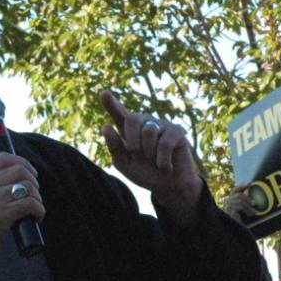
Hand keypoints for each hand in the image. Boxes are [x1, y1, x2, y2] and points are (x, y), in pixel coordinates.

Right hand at [0, 153, 44, 280]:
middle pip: (20, 170)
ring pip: (27, 187)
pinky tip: (37, 217)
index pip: (2, 158)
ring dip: (38, 197)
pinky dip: (39, 210)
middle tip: (35, 194)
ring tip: (36, 208)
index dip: (23, 162)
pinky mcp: (2, 215)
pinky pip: (29, 204)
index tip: (31, 173)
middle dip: (34, 181)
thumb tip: (16, 181)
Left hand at [100, 90, 203, 225]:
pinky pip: (165, 142)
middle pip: (132, 118)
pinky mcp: (176, 131)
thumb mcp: (125, 164)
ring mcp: (161, 125)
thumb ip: (115, 147)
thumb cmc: (145, 173)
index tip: (103, 93)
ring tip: (153, 161)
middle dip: (132, 140)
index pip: (119, 113)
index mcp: (129, 130)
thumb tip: (106, 127)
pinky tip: (165, 167)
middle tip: (138, 154)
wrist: (168, 187)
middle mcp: (145, 123)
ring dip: (149, 152)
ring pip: (149, 130)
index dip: (111, 104)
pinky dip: (162, 160)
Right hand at [223, 184, 255, 224]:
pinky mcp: (229, 211)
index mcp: (230, 201)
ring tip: (253, 212)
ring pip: (239, 200)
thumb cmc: (239, 222)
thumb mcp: (242, 212)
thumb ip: (244, 205)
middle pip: (238, 195)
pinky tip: (250, 214)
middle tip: (254, 203)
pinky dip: (246, 209)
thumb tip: (254, 201)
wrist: (235, 232)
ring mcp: (227, 207)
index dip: (241, 187)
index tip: (248, 184)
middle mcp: (227, 203)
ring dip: (248, 206)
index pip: (234, 190)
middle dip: (248, 198)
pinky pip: (239, 206)